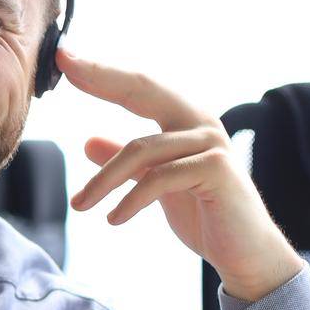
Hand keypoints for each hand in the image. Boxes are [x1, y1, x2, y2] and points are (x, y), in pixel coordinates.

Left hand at [56, 47, 303, 301]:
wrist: (245, 253)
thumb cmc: (204, 216)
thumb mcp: (155, 185)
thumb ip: (127, 163)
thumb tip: (88, 141)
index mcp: (186, 120)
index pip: (138, 88)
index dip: (102, 72)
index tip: (64, 55)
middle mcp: (201, 123)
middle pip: (144, 90)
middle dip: (103, 76)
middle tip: (64, 65)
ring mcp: (212, 144)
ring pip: (141, 150)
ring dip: (103, 181)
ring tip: (80, 206)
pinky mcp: (217, 170)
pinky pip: (159, 178)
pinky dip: (131, 200)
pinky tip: (113, 219)